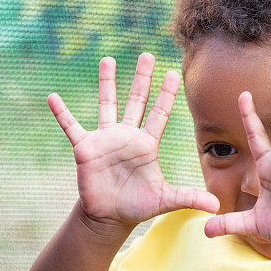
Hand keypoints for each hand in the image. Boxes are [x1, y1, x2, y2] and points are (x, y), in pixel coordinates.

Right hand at [48, 53, 219, 228]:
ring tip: (107, 60)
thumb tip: (217, 206)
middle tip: (147, 55)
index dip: (166, 94)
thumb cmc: (139, 205)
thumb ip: (190, 198)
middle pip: (136, 101)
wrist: (110, 216)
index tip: (173, 73)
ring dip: (107, 83)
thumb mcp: (166, 200)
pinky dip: (62, 114)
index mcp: (147, 144)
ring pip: (107, 105)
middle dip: (142, 78)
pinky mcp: (85, 149)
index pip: (159, 114)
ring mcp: (105, 139)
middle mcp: (127, 136)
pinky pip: (72, 127)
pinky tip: (53, 97)